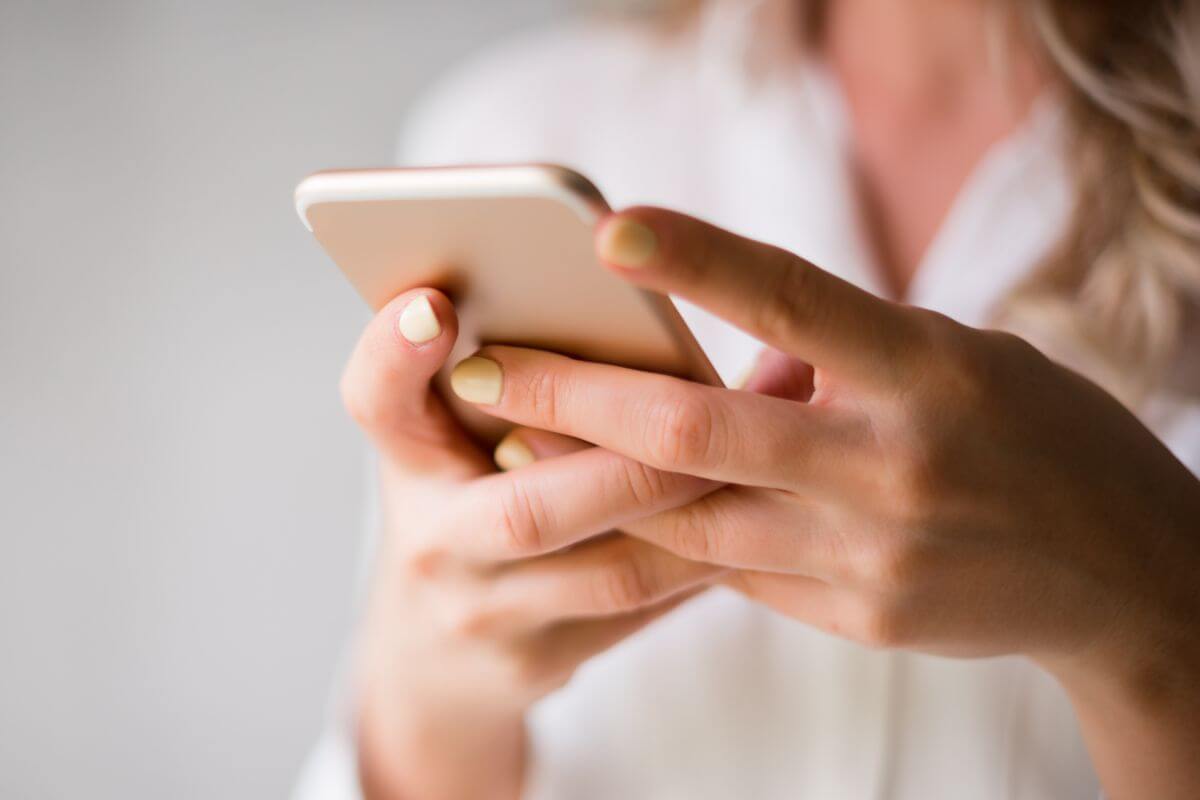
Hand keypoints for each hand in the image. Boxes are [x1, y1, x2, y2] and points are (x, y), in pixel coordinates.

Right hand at [341, 289, 721, 799]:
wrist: (432, 659)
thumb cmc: (464, 507)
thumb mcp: (456, 440)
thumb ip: (516, 378)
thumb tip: (637, 304)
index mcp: (405, 460)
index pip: (377, 401)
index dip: (393, 354)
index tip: (436, 306)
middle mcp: (432, 543)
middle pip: (530, 509)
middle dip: (636, 463)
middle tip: (716, 408)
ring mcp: (484, 616)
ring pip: (613, 573)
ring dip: (699, 515)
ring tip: (767, 455)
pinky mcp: (537, 664)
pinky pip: (642, 610)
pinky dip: (705, 562)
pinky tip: (761, 520)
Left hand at [448, 208, 1199, 798]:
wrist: (1122, 576)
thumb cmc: (1036, 435)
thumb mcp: (958, 362)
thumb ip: (844, 358)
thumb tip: (735, 360)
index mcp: (931, 372)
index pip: (797, 300)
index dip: (699, 262)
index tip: (607, 230)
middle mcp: (895, 467)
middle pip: (700, 432)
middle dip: (573, 395)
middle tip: (478, 365)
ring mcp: (872, 557)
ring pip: (690, 518)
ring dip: (589, 477)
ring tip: (510, 437)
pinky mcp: (857, 617)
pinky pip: (734, 571)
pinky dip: (669, 532)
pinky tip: (611, 505)